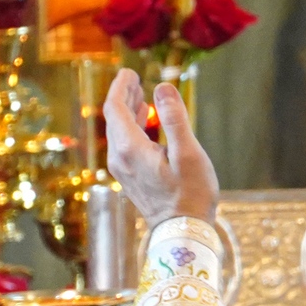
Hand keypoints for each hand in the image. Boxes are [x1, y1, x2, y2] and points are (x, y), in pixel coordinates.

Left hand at [103, 69, 218, 227]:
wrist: (183, 233)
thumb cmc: (191, 194)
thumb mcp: (188, 153)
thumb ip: (175, 118)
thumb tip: (162, 86)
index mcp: (130, 149)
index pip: (115, 108)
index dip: (120, 87)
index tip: (130, 72)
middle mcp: (119, 159)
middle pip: (114, 119)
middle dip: (124, 96)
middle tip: (134, 79)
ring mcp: (123, 171)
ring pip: (119, 133)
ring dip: (128, 112)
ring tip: (141, 96)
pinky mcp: (130, 179)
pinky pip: (124, 146)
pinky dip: (132, 129)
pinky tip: (146, 124)